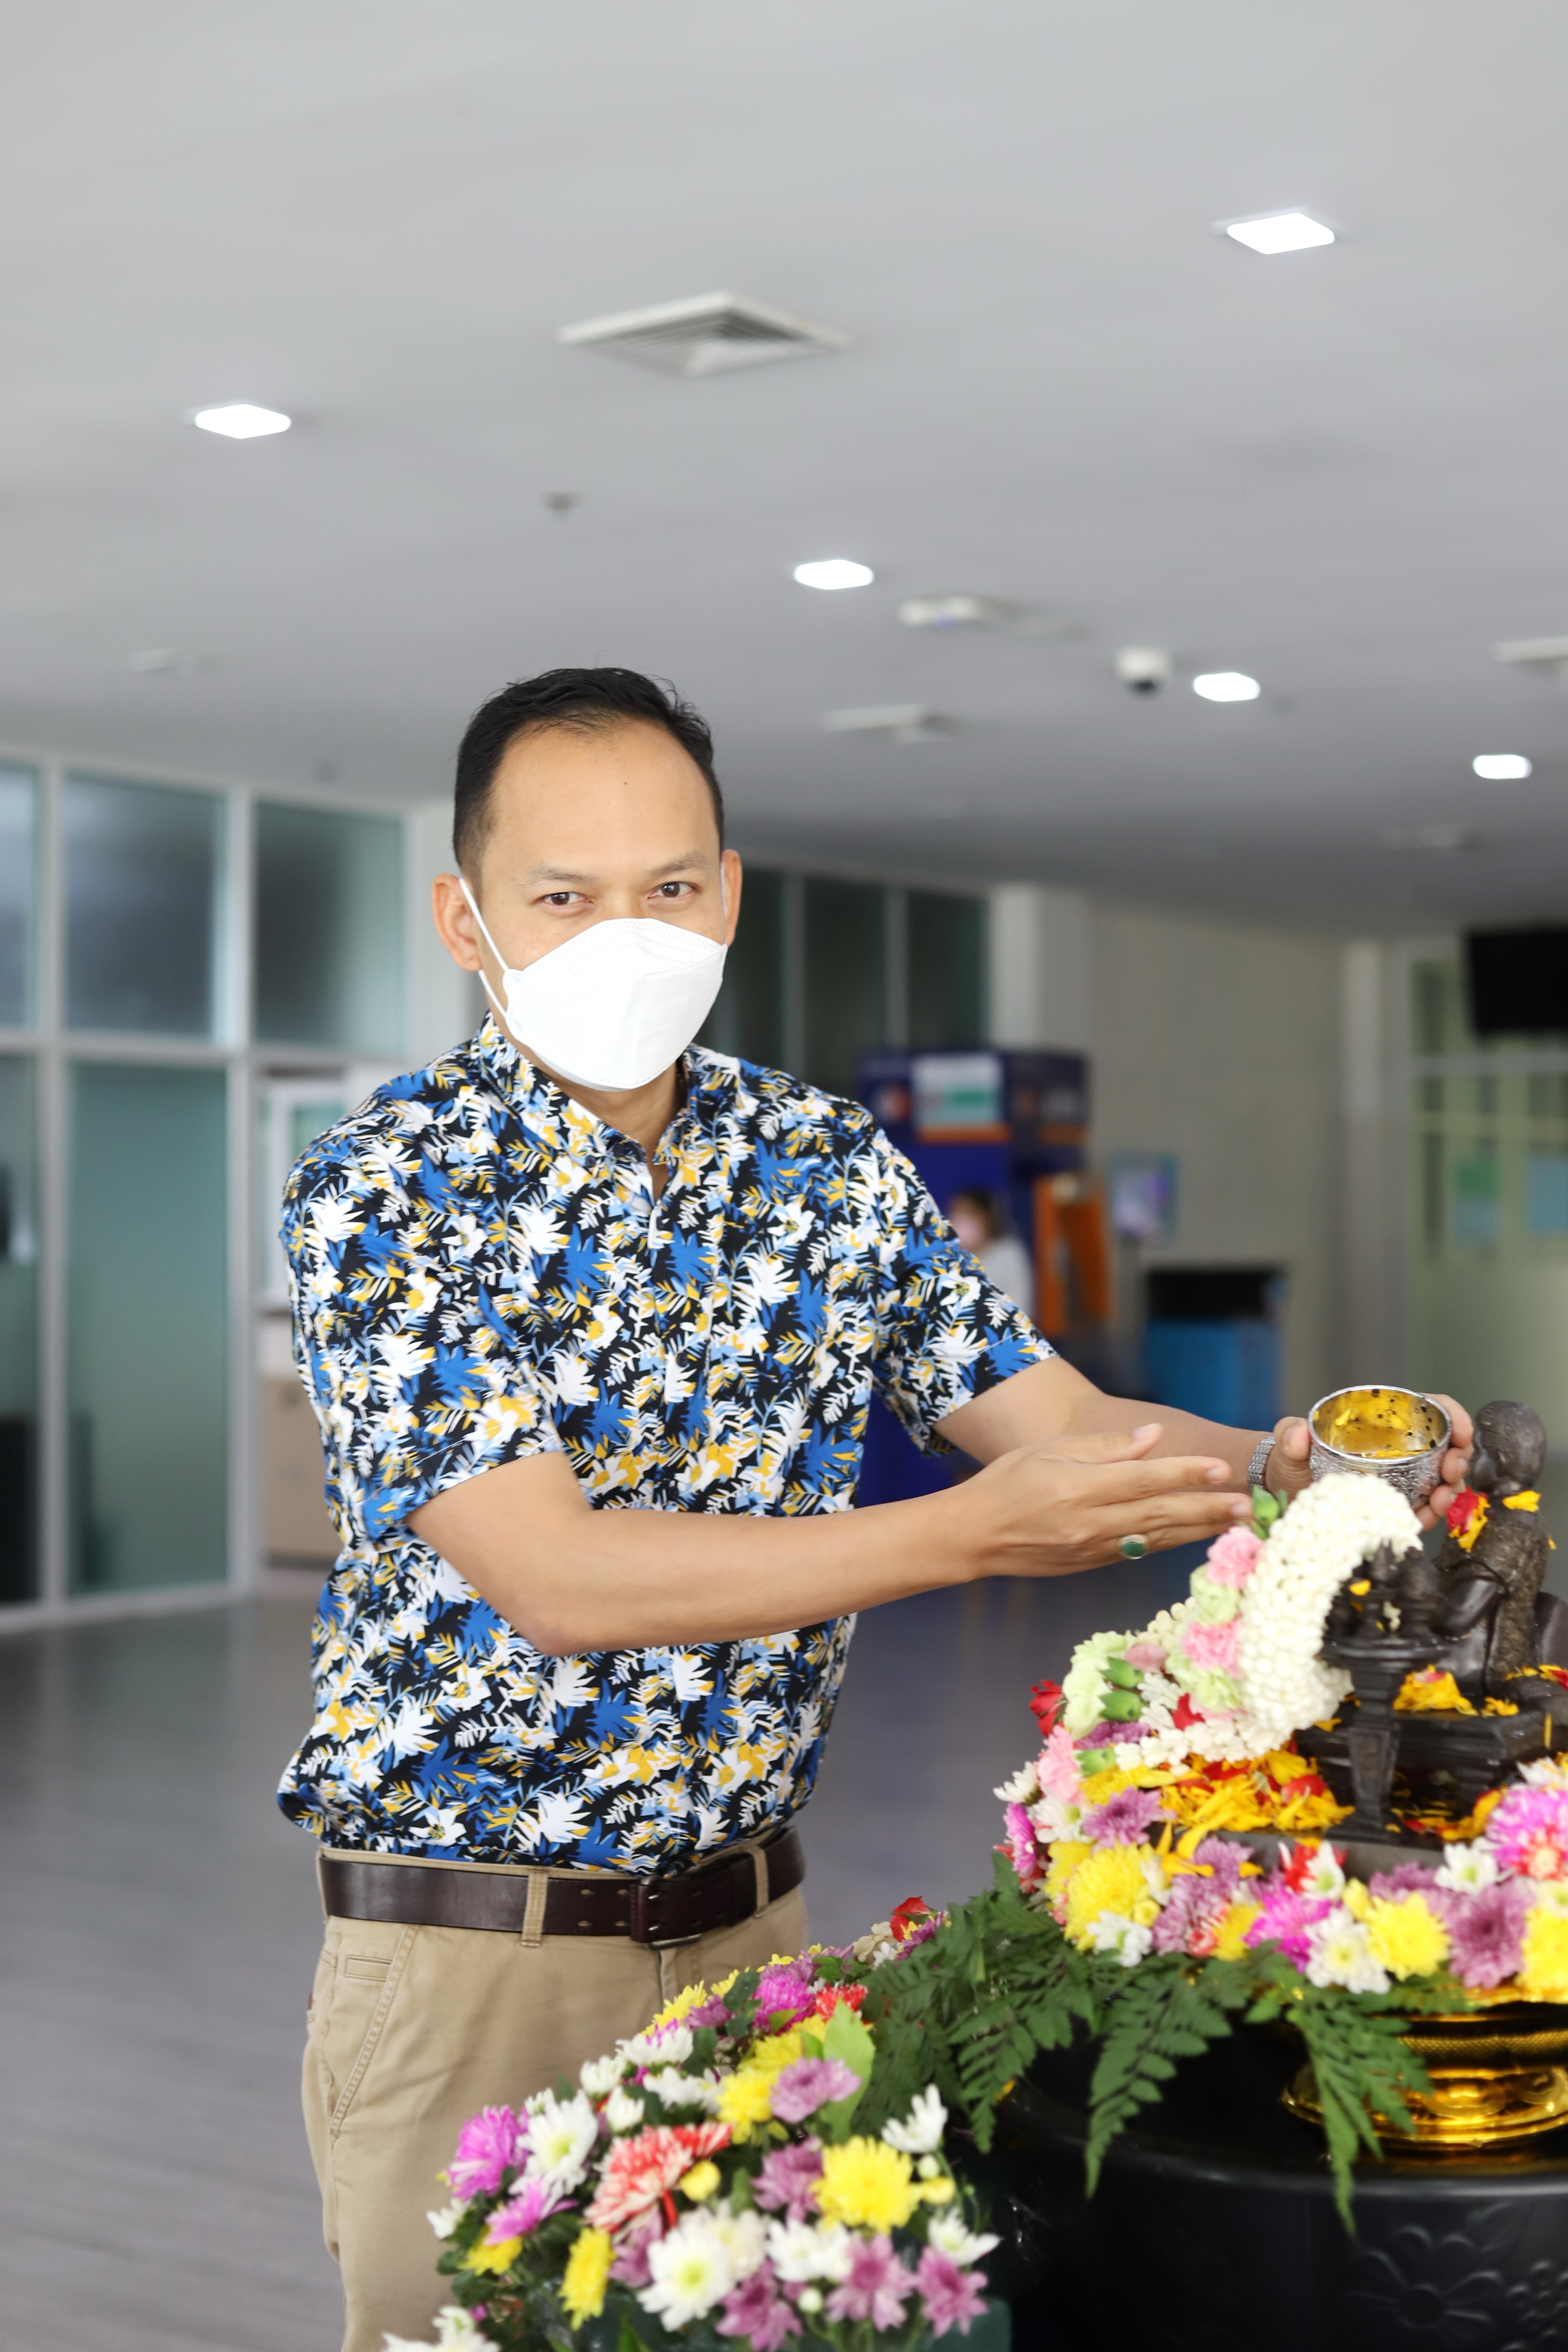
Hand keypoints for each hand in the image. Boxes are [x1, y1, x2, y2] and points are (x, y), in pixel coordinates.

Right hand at [964, 1423, 1252, 1577]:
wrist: (974, 1536)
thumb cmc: (1008, 1481)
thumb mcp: (1050, 1449)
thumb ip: (1104, 1445)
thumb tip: (1154, 1436)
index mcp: (1077, 1488)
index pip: (1142, 1479)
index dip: (1185, 1473)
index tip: (1221, 1468)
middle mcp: (1089, 1523)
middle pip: (1159, 1514)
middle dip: (1207, 1509)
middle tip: (1247, 1504)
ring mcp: (1092, 1549)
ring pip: (1156, 1537)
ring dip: (1200, 1529)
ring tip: (1237, 1521)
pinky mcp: (1093, 1564)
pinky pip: (1140, 1550)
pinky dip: (1171, 1541)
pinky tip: (1197, 1534)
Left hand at [1265, 1392, 1473, 1529]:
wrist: (1283, 1493)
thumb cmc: (1292, 1458)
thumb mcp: (1290, 1442)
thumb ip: (1290, 1434)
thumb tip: (1297, 1435)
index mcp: (1383, 1422)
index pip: (1432, 1409)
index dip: (1455, 1417)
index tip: (1464, 1434)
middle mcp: (1399, 1449)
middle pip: (1446, 1447)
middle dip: (1459, 1460)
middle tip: (1453, 1473)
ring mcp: (1401, 1478)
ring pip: (1440, 1481)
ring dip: (1449, 1491)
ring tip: (1439, 1501)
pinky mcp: (1395, 1506)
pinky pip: (1422, 1510)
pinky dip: (1429, 1515)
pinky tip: (1424, 1519)